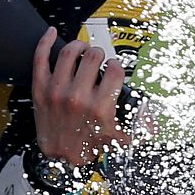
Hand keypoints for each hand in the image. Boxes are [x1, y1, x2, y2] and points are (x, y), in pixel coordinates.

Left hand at [31, 27, 128, 167]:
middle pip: (93, 56)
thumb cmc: (88, 145)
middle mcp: (78, 97)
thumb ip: (139, 127)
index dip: (116, 66)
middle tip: (98, 61)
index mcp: (100, 107)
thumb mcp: (118, 138)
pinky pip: (40, 58)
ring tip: (82, 50)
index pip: (115, 70)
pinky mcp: (40, 90)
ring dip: (79, 46)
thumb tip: (154, 124)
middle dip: (99, 55)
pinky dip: (45, 41)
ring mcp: (57, 92)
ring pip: (70, 52)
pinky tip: (52, 33)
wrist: (59, 160)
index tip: (113, 70)